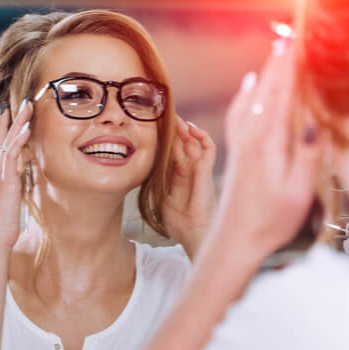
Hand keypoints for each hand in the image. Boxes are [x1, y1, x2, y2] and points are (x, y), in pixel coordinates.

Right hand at [0, 101, 33, 250]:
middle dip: (12, 120)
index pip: (1, 147)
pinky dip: (19, 141)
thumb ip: (15, 183)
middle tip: (20, 102)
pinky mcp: (6, 182)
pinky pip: (11, 156)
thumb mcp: (11, 199)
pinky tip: (26, 129)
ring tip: (27, 108)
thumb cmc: (3, 224)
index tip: (12, 114)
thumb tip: (24, 172)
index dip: (6, 130)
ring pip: (8, 143)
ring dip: (18, 124)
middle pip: (3, 140)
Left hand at [162, 116, 216, 257]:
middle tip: (163, 113)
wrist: (195, 236)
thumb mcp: (161, 201)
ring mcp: (199, 171)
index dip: (164, 140)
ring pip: (195, 142)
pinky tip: (191, 128)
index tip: (153, 126)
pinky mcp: (206, 173)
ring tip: (175, 115)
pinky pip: (208, 149)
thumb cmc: (180, 224)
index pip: (172, 152)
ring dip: (185, 128)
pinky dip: (202, 137)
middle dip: (173, 129)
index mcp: (179, 177)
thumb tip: (139, 175)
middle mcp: (190, 171)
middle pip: (183, 143)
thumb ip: (155, 186)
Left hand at [217, 40, 321, 260]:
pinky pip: (239, 113)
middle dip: (279, 62)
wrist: (234, 241)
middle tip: (290, 36)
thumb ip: (306, 156)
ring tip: (275, 52)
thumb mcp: (297, 193)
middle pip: (266, 90)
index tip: (300, 43)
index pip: (282, 95)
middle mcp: (251, 138)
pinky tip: (249, 87)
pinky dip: (246, 94)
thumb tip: (313, 121)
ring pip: (253, 98)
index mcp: (268, 143)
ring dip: (264, 73)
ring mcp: (241, 144)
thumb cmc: (269, 222)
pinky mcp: (236, 153)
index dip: (291, 67)